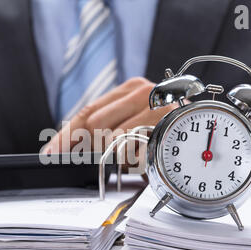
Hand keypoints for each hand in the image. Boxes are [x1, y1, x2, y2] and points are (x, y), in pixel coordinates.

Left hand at [43, 77, 177, 153]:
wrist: (201, 127)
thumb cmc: (163, 128)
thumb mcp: (131, 123)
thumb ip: (104, 128)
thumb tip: (66, 147)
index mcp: (128, 89)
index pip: (86, 112)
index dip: (64, 135)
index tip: (50, 153)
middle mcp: (142, 91)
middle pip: (94, 125)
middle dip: (94, 147)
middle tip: (106, 157)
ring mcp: (156, 104)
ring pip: (114, 138)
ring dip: (118, 155)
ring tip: (134, 154)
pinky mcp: (168, 121)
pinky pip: (136, 148)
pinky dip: (135, 159)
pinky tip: (144, 155)